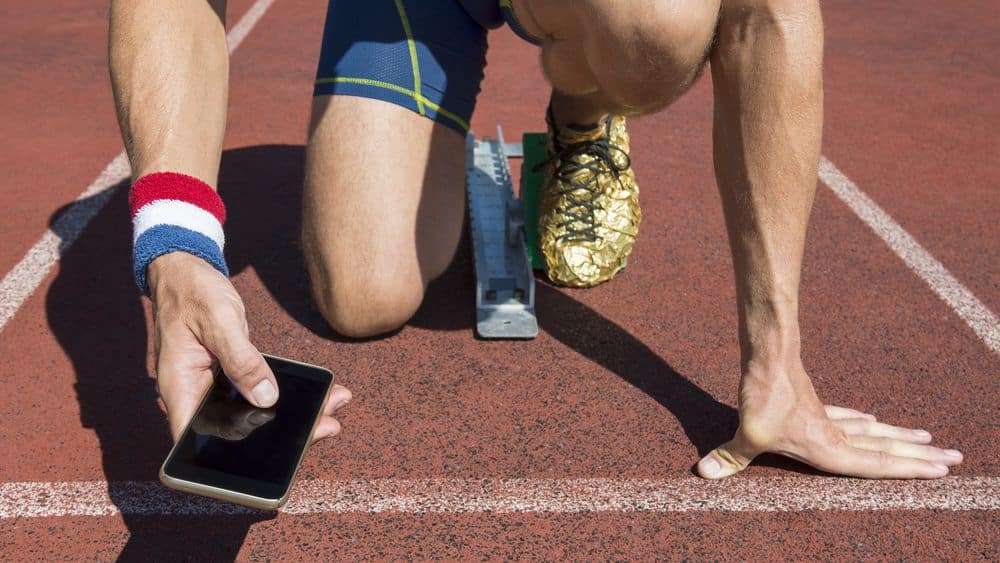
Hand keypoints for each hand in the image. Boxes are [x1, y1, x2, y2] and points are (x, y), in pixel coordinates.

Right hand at [148, 252, 351, 440]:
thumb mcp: (220, 321)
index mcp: (181, 391)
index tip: (278, 459)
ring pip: (252, 415)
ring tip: (332, 411)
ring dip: (291, 417)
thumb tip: (266, 397)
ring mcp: (214, 390)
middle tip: (326, 428)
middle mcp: (196, 397)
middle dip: (282, 437)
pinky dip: (287, 396)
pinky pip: (259, 395)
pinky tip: (320, 393)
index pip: (202, 441)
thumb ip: (242, 359)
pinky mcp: (231, 379)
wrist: (185, 271)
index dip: (234, 460)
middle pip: (236, 434)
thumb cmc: (193, 292)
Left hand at [696, 361, 963, 478]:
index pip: (876, 465)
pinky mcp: (815, 401)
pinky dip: (864, 421)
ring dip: (899, 437)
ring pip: (873, 430)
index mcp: (829, 447)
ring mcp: (827, 415)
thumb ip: (731, 458)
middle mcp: (835, 433)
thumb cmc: (763, 395)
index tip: (939, 471)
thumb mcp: (747, 434)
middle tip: (954, 458)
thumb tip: (704, 474)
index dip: (907, 471)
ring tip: (927, 439)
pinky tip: (871, 419)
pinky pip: (848, 415)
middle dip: (919, 456)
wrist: (768, 353)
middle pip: (885, 447)